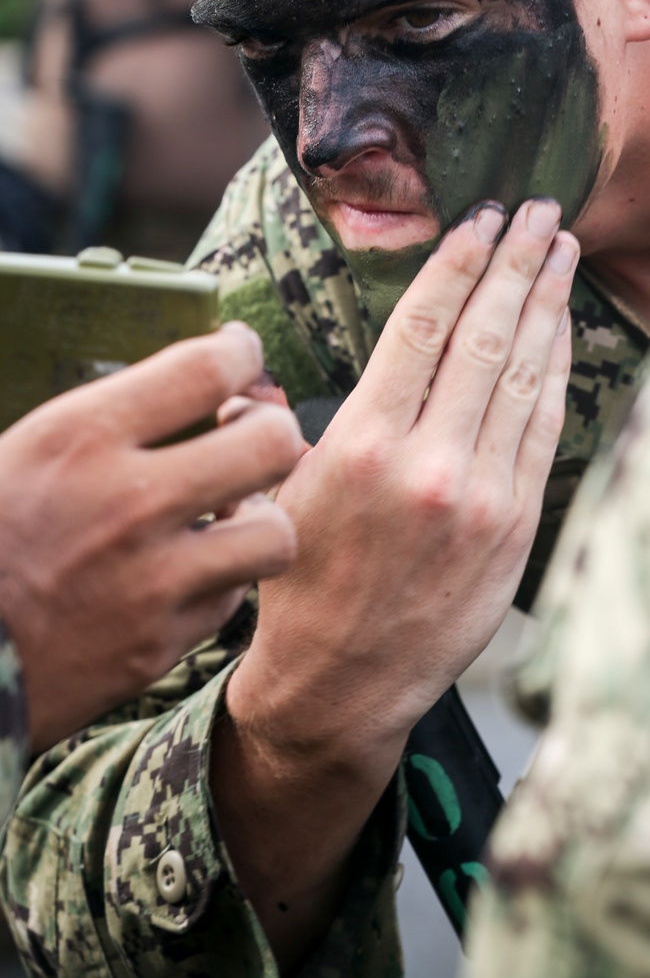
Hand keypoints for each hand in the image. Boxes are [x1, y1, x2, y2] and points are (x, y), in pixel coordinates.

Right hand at [0, 322, 300, 750]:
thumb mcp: (22, 451)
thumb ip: (107, 418)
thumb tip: (190, 388)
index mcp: (79, 438)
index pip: (208, 367)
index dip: (240, 352)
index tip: (240, 355)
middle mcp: (127, 504)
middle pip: (270, 443)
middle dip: (270, 430)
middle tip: (247, 435)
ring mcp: (149, 582)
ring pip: (274, 533)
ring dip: (257, 519)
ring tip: (228, 514)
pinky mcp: (157, 647)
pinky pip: (231, 598)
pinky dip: (218, 581)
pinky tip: (189, 571)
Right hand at [230, 196, 576, 760]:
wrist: (344, 686)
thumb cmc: (304, 583)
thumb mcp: (280, 491)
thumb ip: (295, 420)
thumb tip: (281, 366)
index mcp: (363, 444)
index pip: (424, 326)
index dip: (458, 262)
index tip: (480, 217)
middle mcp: (429, 463)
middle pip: (485, 336)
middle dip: (516, 262)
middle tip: (538, 210)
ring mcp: (482, 495)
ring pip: (524, 374)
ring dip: (546, 302)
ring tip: (560, 249)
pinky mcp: (516, 525)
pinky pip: (544, 428)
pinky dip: (555, 369)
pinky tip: (561, 328)